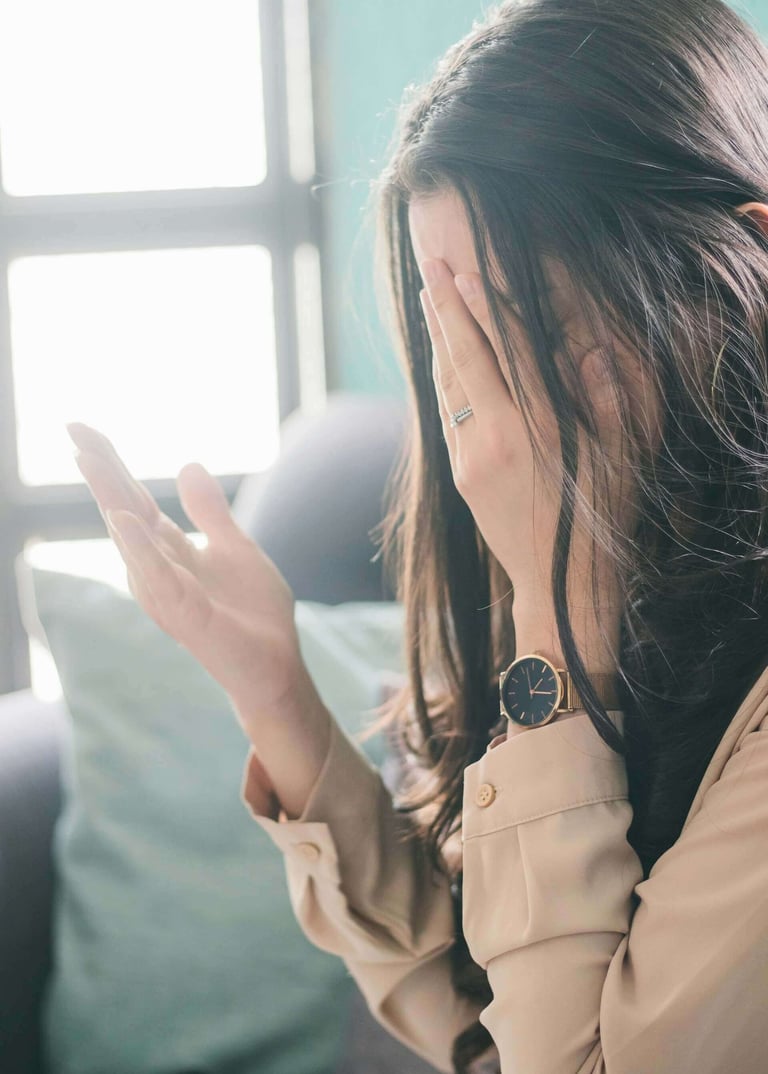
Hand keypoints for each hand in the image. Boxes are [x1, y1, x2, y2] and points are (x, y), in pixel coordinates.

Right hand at [65, 421, 331, 815]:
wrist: (278, 664)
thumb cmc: (253, 612)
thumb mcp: (236, 547)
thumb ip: (210, 511)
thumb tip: (188, 463)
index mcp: (170, 551)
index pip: (133, 500)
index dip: (111, 464)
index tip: (82, 428)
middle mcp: (159, 569)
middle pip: (123, 510)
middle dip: (101, 471)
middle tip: (73, 428)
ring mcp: (168, 592)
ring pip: (131, 538)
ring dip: (111, 499)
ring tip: (88, 458)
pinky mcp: (185, 614)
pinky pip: (159, 577)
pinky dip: (141, 548)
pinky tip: (125, 519)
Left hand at [418, 258, 621, 669]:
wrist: (558, 585)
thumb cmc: (598, 520)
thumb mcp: (617, 459)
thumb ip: (605, 401)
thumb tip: (590, 350)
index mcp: (536, 429)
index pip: (503, 354)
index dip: (481, 310)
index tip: (464, 272)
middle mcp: (494, 439)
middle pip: (461, 361)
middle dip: (444, 311)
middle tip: (428, 267)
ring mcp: (470, 460)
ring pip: (446, 388)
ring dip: (437, 342)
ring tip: (429, 302)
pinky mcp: (460, 476)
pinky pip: (445, 416)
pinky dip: (441, 381)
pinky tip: (439, 359)